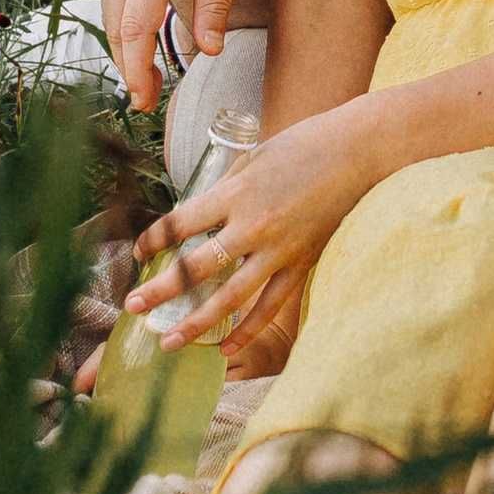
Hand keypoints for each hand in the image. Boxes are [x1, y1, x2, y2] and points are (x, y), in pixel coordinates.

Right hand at [100, 0, 268, 109]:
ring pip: (110, 9)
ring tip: (145, 78)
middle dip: (127, 67)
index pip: (134, 27)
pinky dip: (121, 21)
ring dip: (122, 46)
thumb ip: (215, 3)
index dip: (136, 68)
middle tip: (148, 102)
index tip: (145, 100)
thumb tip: (207, 52)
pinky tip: (139, 38)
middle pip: (115, 24)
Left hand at [127, 107, 378, 372]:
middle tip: (132, 309)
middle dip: (160, 291)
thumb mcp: (252, 158)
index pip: (180, 226)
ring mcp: (280, 249)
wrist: (360, 151)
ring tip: (170, 343)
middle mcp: (254, 225)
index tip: (139, 254)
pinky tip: (225, 349)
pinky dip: (248, 330)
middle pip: (196, 268)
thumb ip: (224, 191)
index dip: (153, 242)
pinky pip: (271, 304)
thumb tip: (195, 216)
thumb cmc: (304, 145)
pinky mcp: (303, 262)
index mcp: (235, 193)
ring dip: (196, 323)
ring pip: (231, 298)